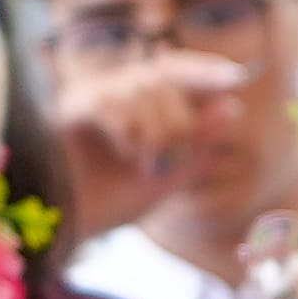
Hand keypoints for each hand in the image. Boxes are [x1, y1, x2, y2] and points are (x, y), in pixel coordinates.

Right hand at [47, 45, 254, 240]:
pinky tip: (126, 154)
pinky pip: (111, 100)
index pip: (177, 71)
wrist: (61, 227)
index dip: (206, 71)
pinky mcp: (69, 107)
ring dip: (158, 131)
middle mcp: (115, 92)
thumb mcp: (169, 177)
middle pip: (164, 77)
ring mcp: (90, 95)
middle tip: (171, 161)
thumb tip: (232, 106)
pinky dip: (129, 129)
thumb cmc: (109, 202)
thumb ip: (200, 145)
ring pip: (142, 88)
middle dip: (182, 122)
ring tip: (147, 166)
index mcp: (139, 105)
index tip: (236, 77)